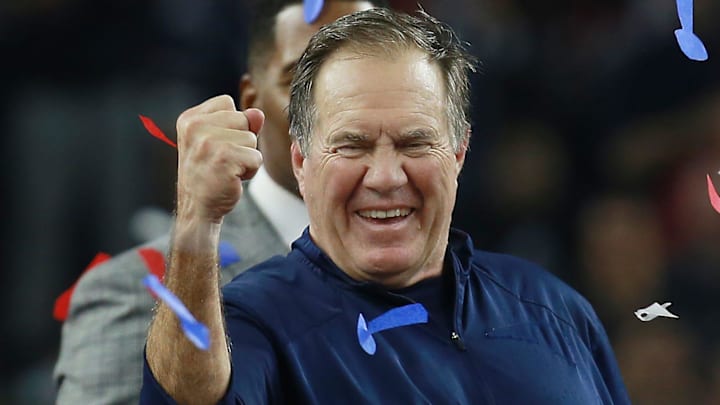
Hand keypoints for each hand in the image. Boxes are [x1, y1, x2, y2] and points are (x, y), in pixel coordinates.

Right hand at [175, 95, 264, 222]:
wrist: (197, 207)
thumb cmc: (208, 174)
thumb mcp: (219, 142)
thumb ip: (239, 123)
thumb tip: (257, 114)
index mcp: (189, 119)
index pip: (227, 102)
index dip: (231, 125)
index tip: (216, 145)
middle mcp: (195, 127)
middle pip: (243, 119)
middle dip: (241, 141)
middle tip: (222, 160)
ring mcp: (208, 142)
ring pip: (252, 139)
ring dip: (246, 157)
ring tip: (226, 169)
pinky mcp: (225, 158)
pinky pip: (256, 156)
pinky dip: (250, 171)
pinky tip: (231, 178)